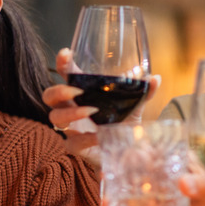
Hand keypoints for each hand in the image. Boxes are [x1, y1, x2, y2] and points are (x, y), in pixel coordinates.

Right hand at [42, 48, 160, 167]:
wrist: (129, 151)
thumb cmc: (124, 123)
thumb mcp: (135, 105)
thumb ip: (143, 92)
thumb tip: (155, 78)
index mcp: (83, 92)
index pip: (66, 74)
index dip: (62, 63)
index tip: (66, 54)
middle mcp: (72, 108)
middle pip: (49, 96)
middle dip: (58, 91)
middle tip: (76, 91)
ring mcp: (72, 128)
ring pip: (55, 117)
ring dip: (71, 113)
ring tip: (90, 111)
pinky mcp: (76, 147)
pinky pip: (72, 142)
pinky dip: (84, 139)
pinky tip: (98, 137)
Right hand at [110, 154, 204, 205]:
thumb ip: (201, 182)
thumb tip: (182, 183)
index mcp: (179, 165)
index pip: (150, 155)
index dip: (130, 157)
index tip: (114, 161)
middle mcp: (168, 184)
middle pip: (138, 182)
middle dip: (119, 186)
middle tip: (106, 191)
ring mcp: (168, 205)